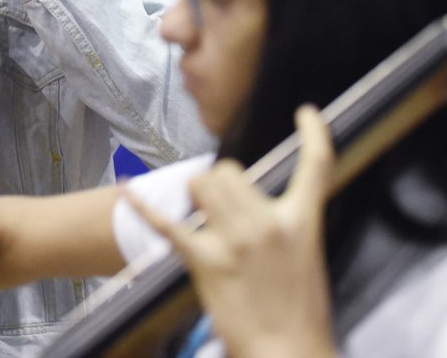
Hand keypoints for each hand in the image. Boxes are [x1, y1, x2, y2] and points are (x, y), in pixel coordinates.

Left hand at [125, 107, 338, 357]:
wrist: (288, 353)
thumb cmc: (299, 316)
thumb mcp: (307, 262)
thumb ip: (286, 230)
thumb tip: (262, 213)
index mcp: (302, 223)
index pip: (317, 166)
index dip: (313, 133)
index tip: (305, 112)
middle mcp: (268, 222)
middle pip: (232, 171)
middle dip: (221, 182)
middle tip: (219, 207)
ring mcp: (235, 239)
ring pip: (203, 184)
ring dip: (197, 194)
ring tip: (199, 216)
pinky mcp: (205, 259)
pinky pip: (169, 222)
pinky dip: (144, 207)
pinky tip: (128, 192)